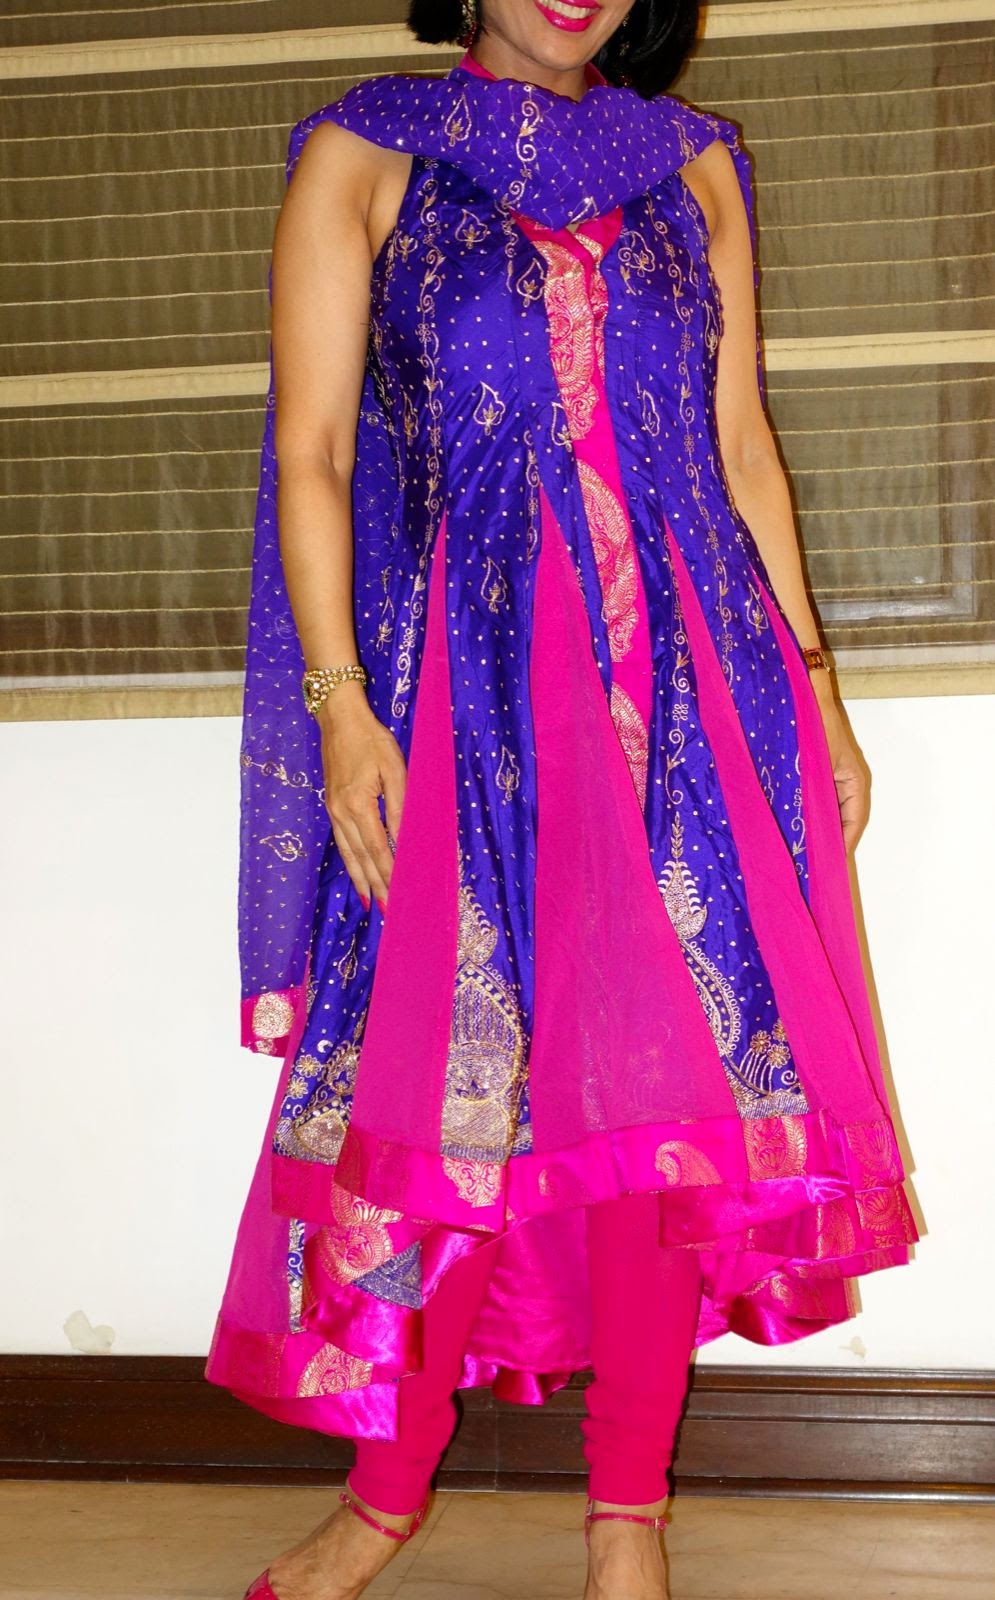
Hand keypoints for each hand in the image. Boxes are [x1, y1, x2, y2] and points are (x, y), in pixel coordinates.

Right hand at [317, 682, 405, 909]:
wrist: (338, 719)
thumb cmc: (371, 740)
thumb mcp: (394, 768)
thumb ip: (399, 805)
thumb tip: (404, 838)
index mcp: (358, 804)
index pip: (378, 848)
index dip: (388, 873)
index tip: (398, 894)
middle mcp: (341, 813)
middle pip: (361, 858)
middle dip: (375, 886)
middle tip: (388, 912)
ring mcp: (333, 811)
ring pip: (348, 854)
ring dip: (360, 880)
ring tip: (370, 902)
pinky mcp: (331, 806)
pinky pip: (342, 842)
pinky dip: (350, 862)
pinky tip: (357, 873)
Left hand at [810, 674, 868, 855]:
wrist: (805, 693)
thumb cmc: (815, 723)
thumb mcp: (817, 760)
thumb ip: (816, 791)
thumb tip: (816, 828)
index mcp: (853, 778)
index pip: (854, 818)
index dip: (845, 841)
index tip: (833, 861)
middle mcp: (844, 780)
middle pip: (842, 817)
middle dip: (830, 840)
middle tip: (816, 863)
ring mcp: (831, 776)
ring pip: (828, 810)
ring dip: (818, 828)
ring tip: (805, 851)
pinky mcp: (816, 772)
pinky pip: (816, 799)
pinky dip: (808, 814)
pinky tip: (794, 826)